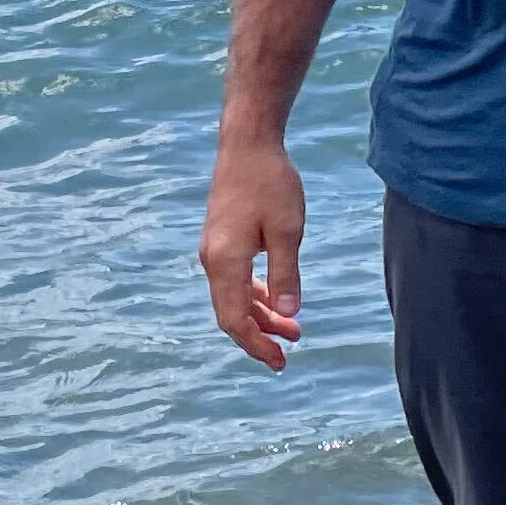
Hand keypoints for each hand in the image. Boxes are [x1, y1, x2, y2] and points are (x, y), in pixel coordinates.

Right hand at [201, 134, 305, 367]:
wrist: (247, 144)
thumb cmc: (270, 182)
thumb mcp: (287, 230)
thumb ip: (286, 274)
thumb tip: (288, 314)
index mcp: (225, 261)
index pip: (235, 318)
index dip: (256, 344)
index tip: (280, 360)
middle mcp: (213, 260)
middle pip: (231, 313)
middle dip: (259, 337)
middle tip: (287, 355)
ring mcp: (215, 250)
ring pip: (234, 297)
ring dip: (261, 316)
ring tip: (293, 330)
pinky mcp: (222, 241)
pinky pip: (235, 280)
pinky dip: (256, 296)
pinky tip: (277, 301)